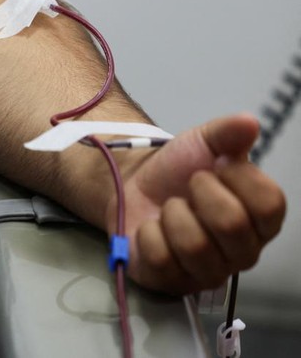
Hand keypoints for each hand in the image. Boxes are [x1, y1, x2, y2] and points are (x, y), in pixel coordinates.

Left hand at [111, 114, 285, 293]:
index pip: (269, 204)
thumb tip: (249, 123)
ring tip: (170, 208)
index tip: (217, 168)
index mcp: (261, 220)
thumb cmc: (178, 170)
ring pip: (195, 246)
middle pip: (231, 225)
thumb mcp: (204, 143)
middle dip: (200, 194)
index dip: (238, 178)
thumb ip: (228, 132)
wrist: (134, 185)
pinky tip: (151, 227)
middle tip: (188, 188)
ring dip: (173, 215)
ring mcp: (207, 272)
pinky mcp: (171, 282)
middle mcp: (242, 252)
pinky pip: (161, 259)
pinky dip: (148, 234)